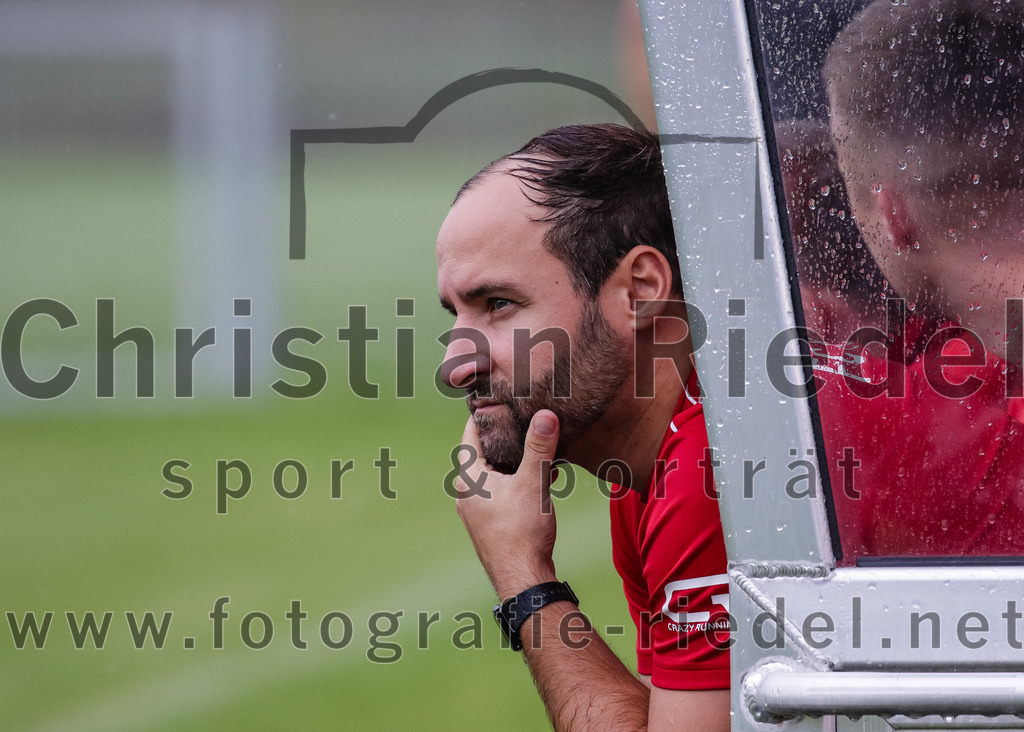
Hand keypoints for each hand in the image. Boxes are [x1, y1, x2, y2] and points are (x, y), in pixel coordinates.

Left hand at [454, 409, 560, 598]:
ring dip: (513, 461)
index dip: (484, 415)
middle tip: (522, 419)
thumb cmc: (522, 534)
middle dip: (503, 438)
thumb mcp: (533, 484)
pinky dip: (516, 481)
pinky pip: (500, 492)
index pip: (470, 435)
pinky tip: (540, 480)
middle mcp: (467, 493)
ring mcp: (476, 510)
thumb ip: (539, 448)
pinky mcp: (490, 523)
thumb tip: (545, 415)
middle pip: (482, 453)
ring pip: (493, 474)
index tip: (496, 399)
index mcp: (469, 478)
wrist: (523, 579)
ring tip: (536, 448)